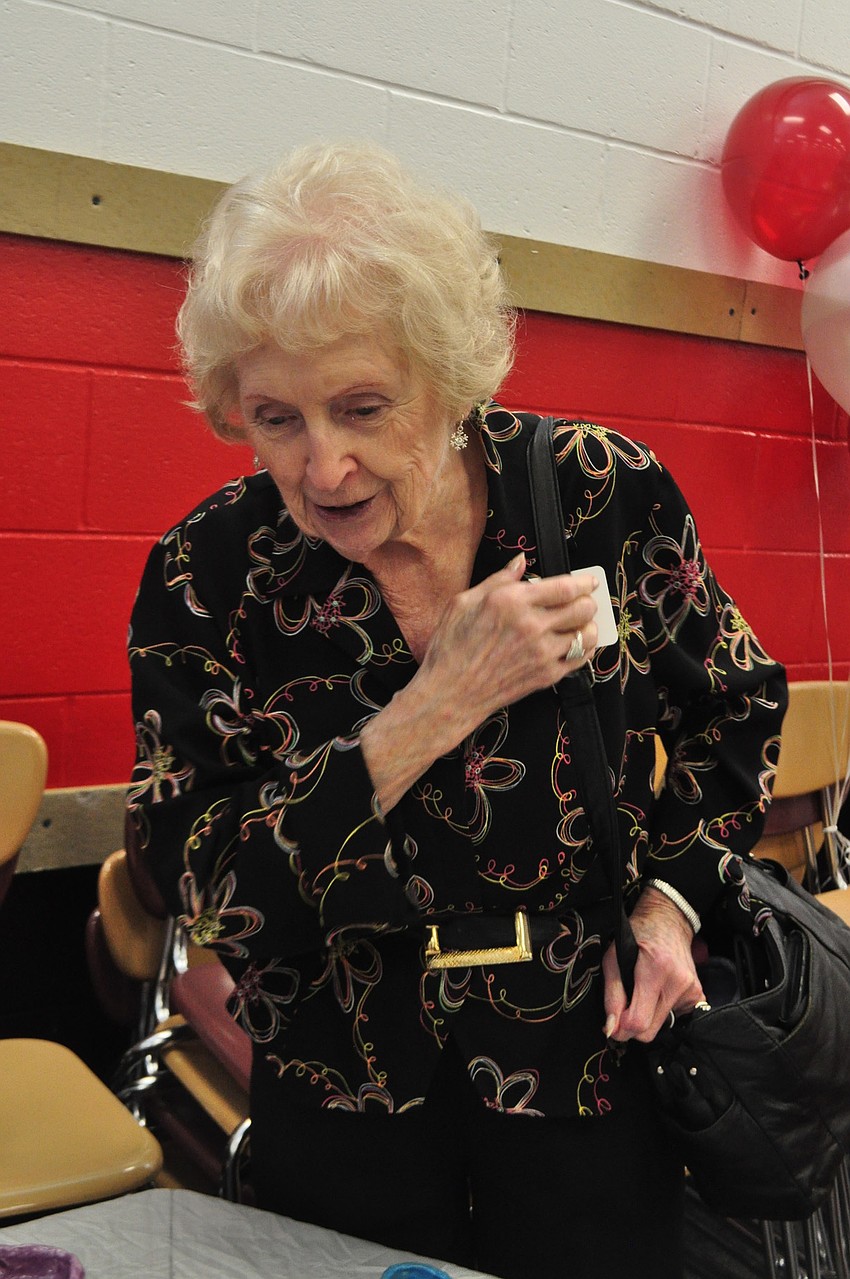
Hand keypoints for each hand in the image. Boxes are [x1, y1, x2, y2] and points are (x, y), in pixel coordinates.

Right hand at [360, 552, 597, 812]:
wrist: (450, 692)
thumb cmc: (451, 647)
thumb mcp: (464, 602)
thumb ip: (498, 580)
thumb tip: (520, 562)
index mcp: (511, 601)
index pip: (564, 587)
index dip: (583, 582)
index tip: (589, 581)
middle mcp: (532, 625)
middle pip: (582, 608)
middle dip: (587, 602)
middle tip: (584, 601)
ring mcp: (542, 653)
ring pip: (586, 634)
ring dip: (588, 625)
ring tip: (581, 623)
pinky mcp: (546, 675)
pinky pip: (580, 658)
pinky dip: (584, 648)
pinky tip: (576, 643)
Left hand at [601, 886, 704, 1043]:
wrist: (667, 921)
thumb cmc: (636, 935)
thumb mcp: (613, 958)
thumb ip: (612, 995)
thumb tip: (611, 1028)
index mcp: (656, 969)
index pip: (639, 1021)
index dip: (621, 1029)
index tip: (612, 1024)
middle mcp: (678, 981)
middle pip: (650, 1031)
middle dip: (632, 1025)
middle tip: (624, 1007)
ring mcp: (692, 990)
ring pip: (662, 1027)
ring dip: (647, 1017)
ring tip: (642, 992)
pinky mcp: (698, 995)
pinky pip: (674, 1019)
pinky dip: (661, 1012)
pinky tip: (657, 993)